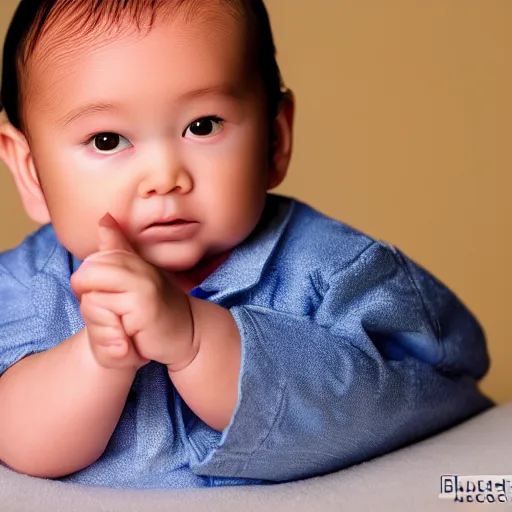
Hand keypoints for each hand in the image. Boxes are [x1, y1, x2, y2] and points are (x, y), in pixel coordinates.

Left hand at [70, 214, 198, 370]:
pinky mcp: (144, 303)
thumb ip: (117, 250)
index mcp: (134, 261)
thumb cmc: (156, 311)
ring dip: (96, 315)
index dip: (89, 280)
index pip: (94, 259)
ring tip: (120, 323)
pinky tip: (125, 332)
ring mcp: (143, 284)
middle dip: (87, 296)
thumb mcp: (135, 278)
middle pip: (88, 271)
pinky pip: (102, 307)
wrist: (186, 336)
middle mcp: (140, 268)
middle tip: (111, 313)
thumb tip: (105, 217)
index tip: (107, 297)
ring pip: (90, 292)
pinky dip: (105, 325)